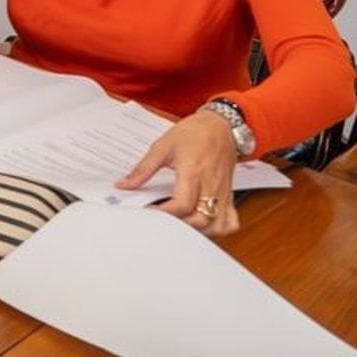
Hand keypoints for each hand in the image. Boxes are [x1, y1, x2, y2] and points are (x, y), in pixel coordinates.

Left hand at [117, 110, 241, 236]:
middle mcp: (210, 185)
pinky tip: (202, 224)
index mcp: (192, 172)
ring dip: (198, 231)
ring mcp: (222, 192)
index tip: (150, 213)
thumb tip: (125, 184)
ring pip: (217, 225)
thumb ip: (143, 169)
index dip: (164, 214)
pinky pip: (231, 221)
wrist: (220, 125)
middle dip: (179, 226)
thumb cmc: (194, 133)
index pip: (182, 204)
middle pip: (200, 219)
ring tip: (181, 224)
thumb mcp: (162, 146)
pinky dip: (218, 229)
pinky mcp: (229, 195)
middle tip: (163, 221)